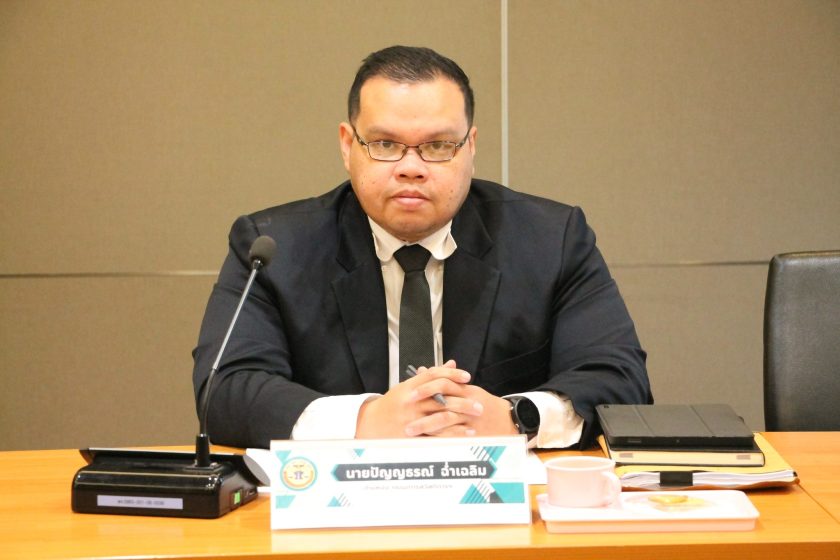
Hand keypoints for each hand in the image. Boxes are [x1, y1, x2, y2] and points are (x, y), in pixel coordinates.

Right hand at [355, 360, 478, 437]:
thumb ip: (430, 376)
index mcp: (410, 386)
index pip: (433, 375)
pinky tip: (466, 432)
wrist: (370, 423)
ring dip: (462, 416)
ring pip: (441, 415)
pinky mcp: (413, 434)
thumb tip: (452, 363)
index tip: (467, 376)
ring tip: (476, 416)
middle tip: (479, 403)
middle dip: (463, 400)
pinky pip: (437, 434)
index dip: (452, 374)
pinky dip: (453, 433)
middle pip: (441, 396)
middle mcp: (411, 401)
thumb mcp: (408, 386)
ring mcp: (411, 418)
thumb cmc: (392, 403)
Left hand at [405, 364, 518, 437]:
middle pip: (442, 403)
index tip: (409, 394)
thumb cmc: (483, 403)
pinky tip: (427, 442)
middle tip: (404, 415)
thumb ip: (443, 380)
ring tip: (410, 431)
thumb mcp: (465, 388)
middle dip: (422, 409)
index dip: (425, 388)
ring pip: (447, 420)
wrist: (508, 419)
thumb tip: (422, 370)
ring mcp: (471, 418)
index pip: (443, 383)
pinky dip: (441, 438)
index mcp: (464, 389)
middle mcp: (468, 402)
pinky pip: (455, 435)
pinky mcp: (475, 433)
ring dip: (427, 425)